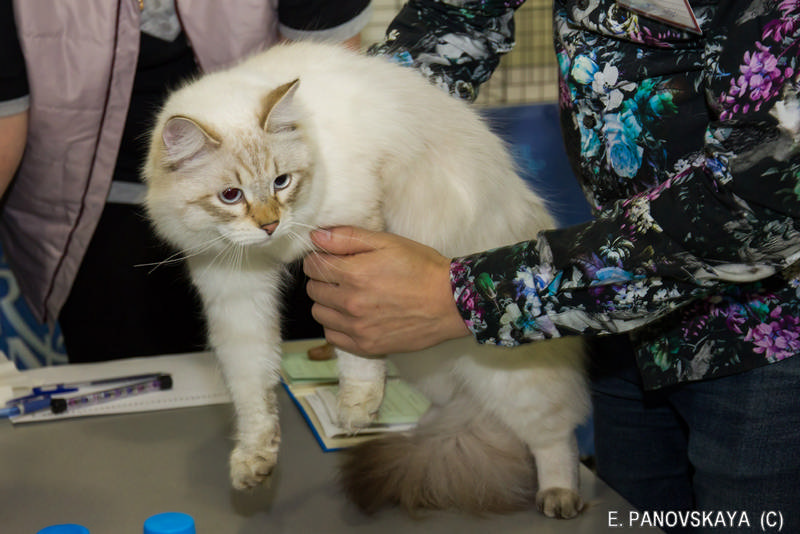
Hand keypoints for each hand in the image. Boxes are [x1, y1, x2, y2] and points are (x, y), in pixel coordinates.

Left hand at [303, 227, 470, 355]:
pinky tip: (353, 316)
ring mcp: (358, 328)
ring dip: (328, 303)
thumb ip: (347, 238)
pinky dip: (337, 326)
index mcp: (354, 273)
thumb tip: (315, 236)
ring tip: (349, 295)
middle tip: (344, 275)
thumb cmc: (422, 268)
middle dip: (324, 279)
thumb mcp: (387, 242)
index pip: (312, 266)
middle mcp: (351, 303)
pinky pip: (333, 336)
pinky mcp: (367, 346)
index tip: (333, 258)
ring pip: (320, 314)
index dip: (321, 259)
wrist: (451, 302)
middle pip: (313, 290)